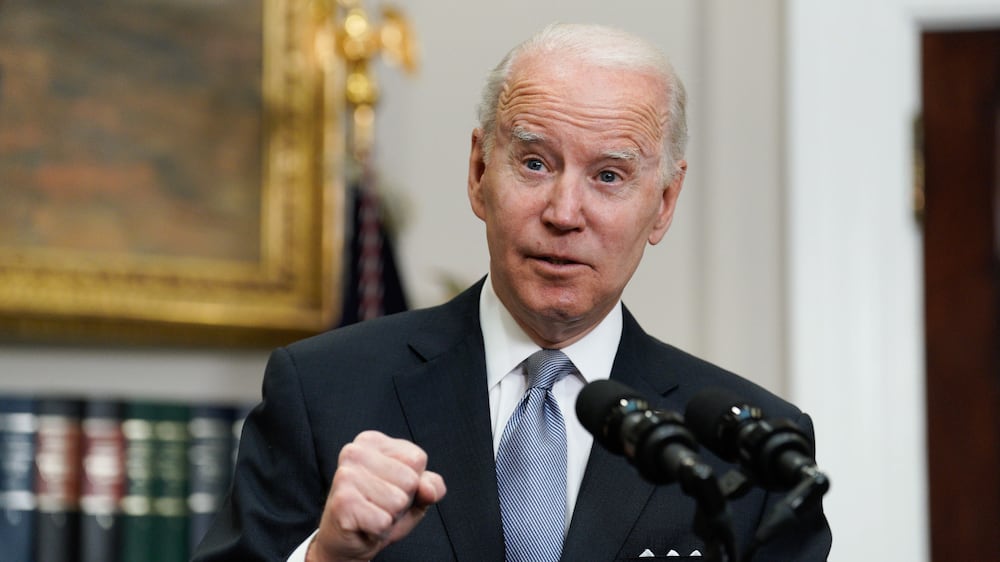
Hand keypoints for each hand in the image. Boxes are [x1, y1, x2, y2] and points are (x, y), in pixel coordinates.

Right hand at [306, 430, 446, 561]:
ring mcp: (345, 476)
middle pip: (409, 480)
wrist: (348, 539)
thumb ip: (432, 486)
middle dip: (402, 500)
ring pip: (397, 502)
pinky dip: (379, 530)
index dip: (413, 482)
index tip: (391, 487)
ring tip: (372, 513)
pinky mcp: (342, 502)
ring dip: (390, 516)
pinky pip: (383, 522)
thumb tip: (427, 488)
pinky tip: (364, 525)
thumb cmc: (380, 509)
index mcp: (372, 441)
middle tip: (380, 504)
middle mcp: (355, 452)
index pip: (417, 459)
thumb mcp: (414, 494)